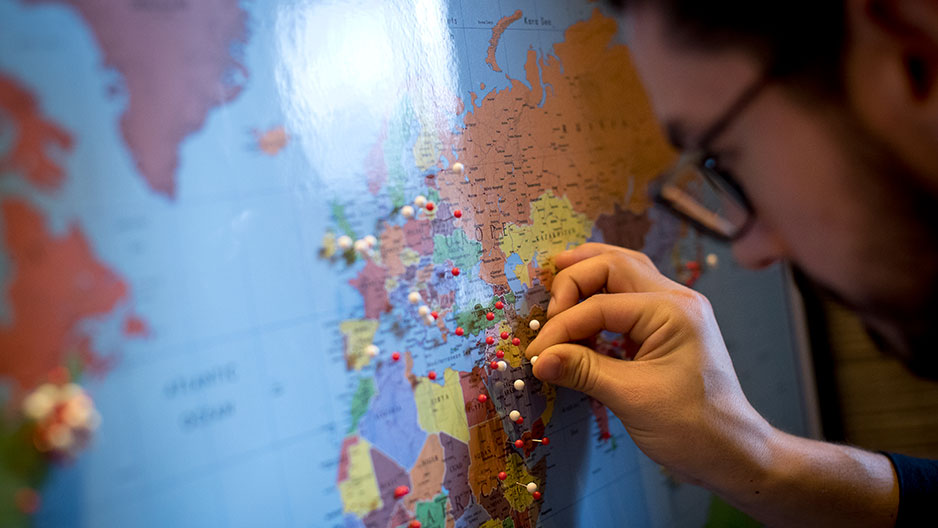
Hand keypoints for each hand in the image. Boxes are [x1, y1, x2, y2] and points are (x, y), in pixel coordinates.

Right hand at [527, 243, 899, 526]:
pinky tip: (582, 315)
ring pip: (625, 274)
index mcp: (671, 311)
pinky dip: (602, 299)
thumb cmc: (690, 428)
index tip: (537, 355)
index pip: (601, 304)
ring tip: (556, 285)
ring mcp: (676, 311)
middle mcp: (676, 300)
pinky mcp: (670, 328)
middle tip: (546, 307)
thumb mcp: (631, 398)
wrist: (733, 453)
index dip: (562, 327)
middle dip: (575, 278)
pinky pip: (631, 298)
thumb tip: (539, 359)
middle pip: (616, 264)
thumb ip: (583, 371)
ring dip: (589, 278)